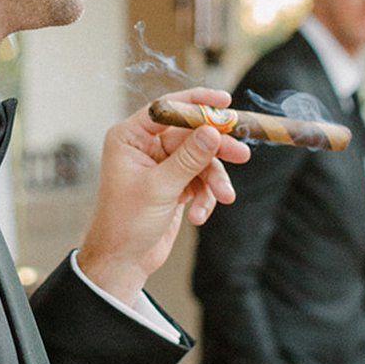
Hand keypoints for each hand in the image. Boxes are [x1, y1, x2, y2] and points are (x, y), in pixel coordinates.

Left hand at [76, 90, 251, 306]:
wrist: (123, 260)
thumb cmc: (126, 222)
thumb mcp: (160, 187)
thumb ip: (189, 158)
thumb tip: (212, 130)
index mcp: (130, 137)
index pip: (167, 108)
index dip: (196, 102)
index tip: (224, 102)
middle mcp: (145, 147)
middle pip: (190, 134)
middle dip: (216, 148)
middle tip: (241, 155)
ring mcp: (161, 166)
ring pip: (200, 159)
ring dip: (213, 179)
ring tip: (224, 197)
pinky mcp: (174, 184)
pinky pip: (200, 180)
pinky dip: (204, 196)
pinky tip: (198, 216)